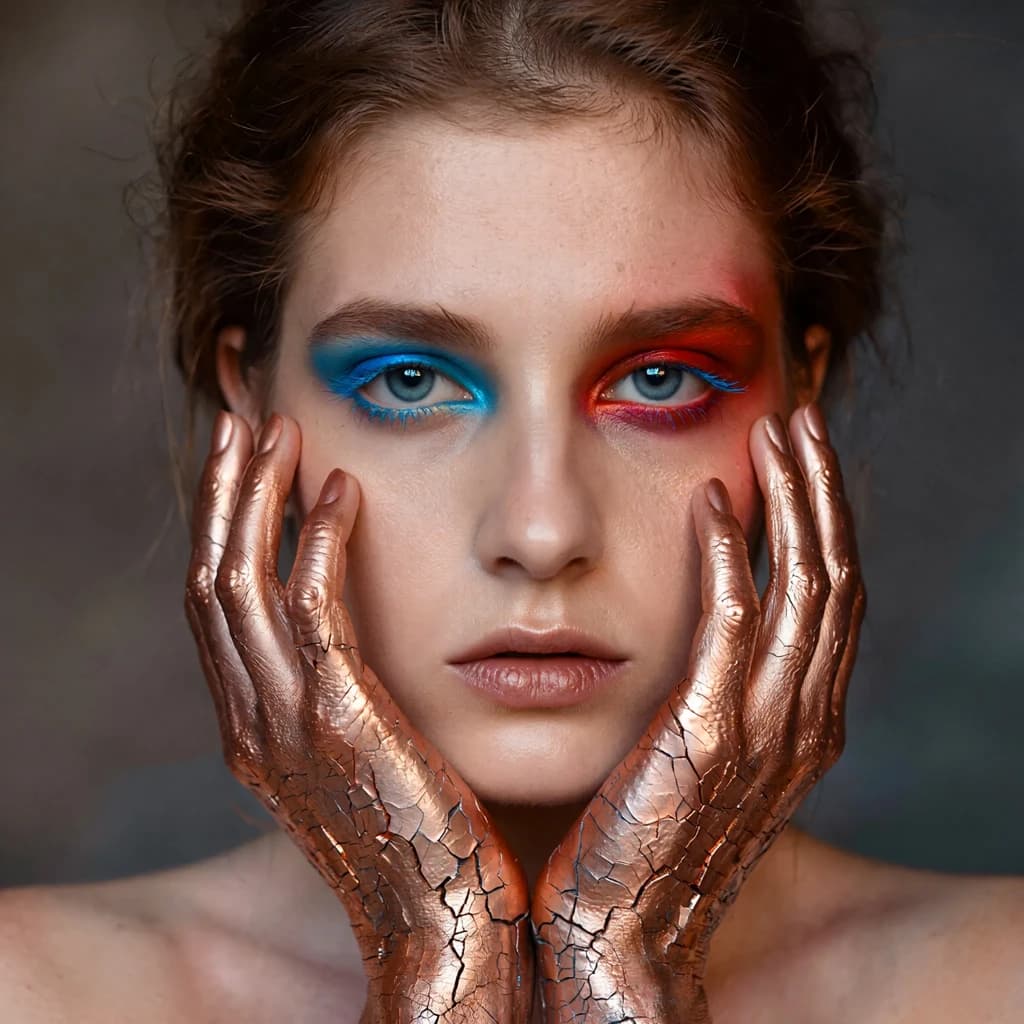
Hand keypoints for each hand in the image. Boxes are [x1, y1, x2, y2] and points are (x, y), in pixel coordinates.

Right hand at [184, 412, 532, 1023]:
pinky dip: (317, 542)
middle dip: (220, 498)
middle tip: (240, 426)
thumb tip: (360, 647)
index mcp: (257, 732)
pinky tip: (344, 491)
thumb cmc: (427, 843)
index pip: (219, 610)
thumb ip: (346, 703)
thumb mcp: (366, 764)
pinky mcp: (340, 723)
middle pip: (211, 583)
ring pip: (240, 584)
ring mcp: (286, 725)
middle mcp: (252, 724)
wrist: (446, 930)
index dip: (224, 531)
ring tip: (277, 432)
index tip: (245, 469)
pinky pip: (311, 610)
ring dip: (254, 499)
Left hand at [531, 404, 866, 1022]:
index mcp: (802, 716)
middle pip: (836, 573)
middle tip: (803, 408)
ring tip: (774, 428)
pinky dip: (729, 559)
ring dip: (794, 502)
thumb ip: (715, 679)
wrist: (615, 937)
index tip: (800, 441)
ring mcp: (766, 732)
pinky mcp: (709, 743)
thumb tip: (698, 608)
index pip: (831, 589)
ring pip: (806, 590)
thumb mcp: (694, 746)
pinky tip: (711, 499)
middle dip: (824, 485)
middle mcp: (804, 719)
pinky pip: (735, 630)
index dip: (826, 510)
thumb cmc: (638, 832)